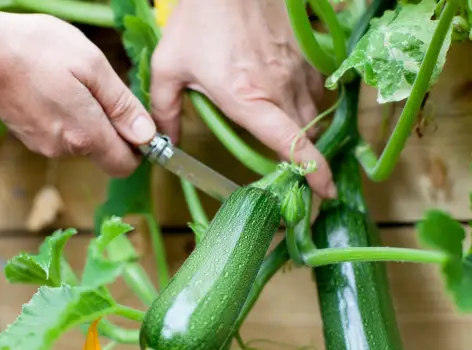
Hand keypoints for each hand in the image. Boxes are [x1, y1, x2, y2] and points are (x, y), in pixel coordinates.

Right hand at [0, 11, 156, 176]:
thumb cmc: (38, 48)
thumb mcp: (92, 67)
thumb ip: (122, 106)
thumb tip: (147, 136)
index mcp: (85, 135)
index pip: (125, 164)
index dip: (138, 148)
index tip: (137, 123)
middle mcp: (65, 150)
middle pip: (106, 153)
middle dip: (113, 129)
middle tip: (101, 90)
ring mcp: (44, 147)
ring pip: (85, 144)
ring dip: (90, 121)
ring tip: (73, 85)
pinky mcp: (30, 139)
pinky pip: (63, 137)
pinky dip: (68, 120)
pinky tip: (56, 91)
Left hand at [150, 0, 335, 197]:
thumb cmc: (198, 20)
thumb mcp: (168, 67)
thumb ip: (166, 110)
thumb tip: (163, 141)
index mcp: (249, 99)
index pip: (290, 143)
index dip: (312, 171)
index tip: (324, 192)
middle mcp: (281, 88)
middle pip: (304, 135)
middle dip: (302, 158)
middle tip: (289, 172)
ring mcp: (298, 68)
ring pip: (312, 113)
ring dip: (302, 130)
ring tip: (284, 136)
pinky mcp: (306, 52)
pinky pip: (314, 89)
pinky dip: (304, 103)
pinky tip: (283, 100)